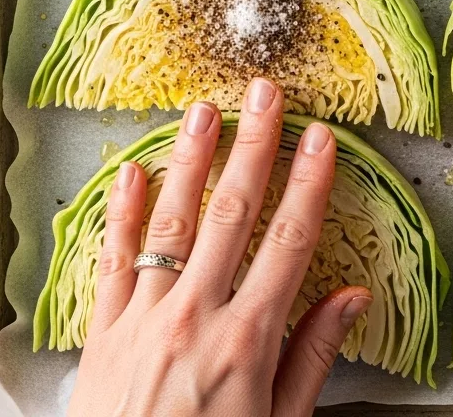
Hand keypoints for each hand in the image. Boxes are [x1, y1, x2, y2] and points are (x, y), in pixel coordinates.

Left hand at [68, 79, 370, 416]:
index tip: (321, 139)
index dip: (309, 183)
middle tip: (264, 95)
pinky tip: (130, 174)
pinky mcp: (101, 335)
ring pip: (172, 224)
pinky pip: (112, 263)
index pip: (289, 241)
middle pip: (233, 213)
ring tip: (202, 113)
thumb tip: (351, 298)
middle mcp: (196, 317)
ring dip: (190, 162)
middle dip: (253, 146)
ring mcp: (143, 321)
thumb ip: (312, 357)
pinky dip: (121, 215)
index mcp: (248, 340)